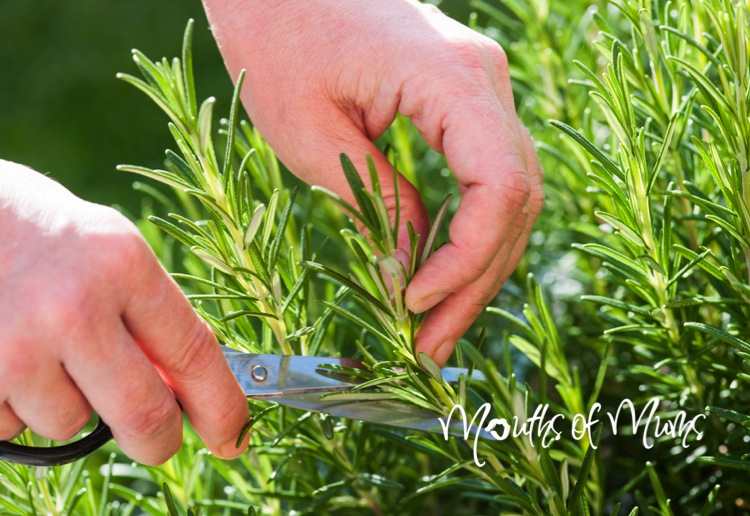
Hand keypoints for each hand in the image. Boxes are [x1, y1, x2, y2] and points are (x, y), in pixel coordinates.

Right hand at [0, 160, 249, 464]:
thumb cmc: (42, 232)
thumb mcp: (109, 251)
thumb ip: (147, 315)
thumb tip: (183, 386)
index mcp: (124, 265)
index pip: (194, 353)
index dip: (222, 406)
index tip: (234, 437)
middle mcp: (75, 307)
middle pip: (144, 414)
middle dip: (159, 442)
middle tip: (159, 441)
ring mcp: (18, 345)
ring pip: (70, 424)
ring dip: (69, 405)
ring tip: (46, 351)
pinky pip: (13, 425)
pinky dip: (17, 405)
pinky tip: (7, 356)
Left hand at [203, 0, 543, 364]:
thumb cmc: (275, 34)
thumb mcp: (310, 133)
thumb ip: (374, 201)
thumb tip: (410, 270)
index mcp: (453, 79)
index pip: (501, 188)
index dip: (466, 259)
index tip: (413, 301)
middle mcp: (485, 78)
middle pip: (515, 200)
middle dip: (474, 280)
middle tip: (429, 345)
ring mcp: (480, 86)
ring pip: (507, 194)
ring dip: (474, 264)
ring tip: (432, 325)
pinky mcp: (461, 98)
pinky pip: (484, 176)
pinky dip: (466, 230)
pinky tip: (438, 273)